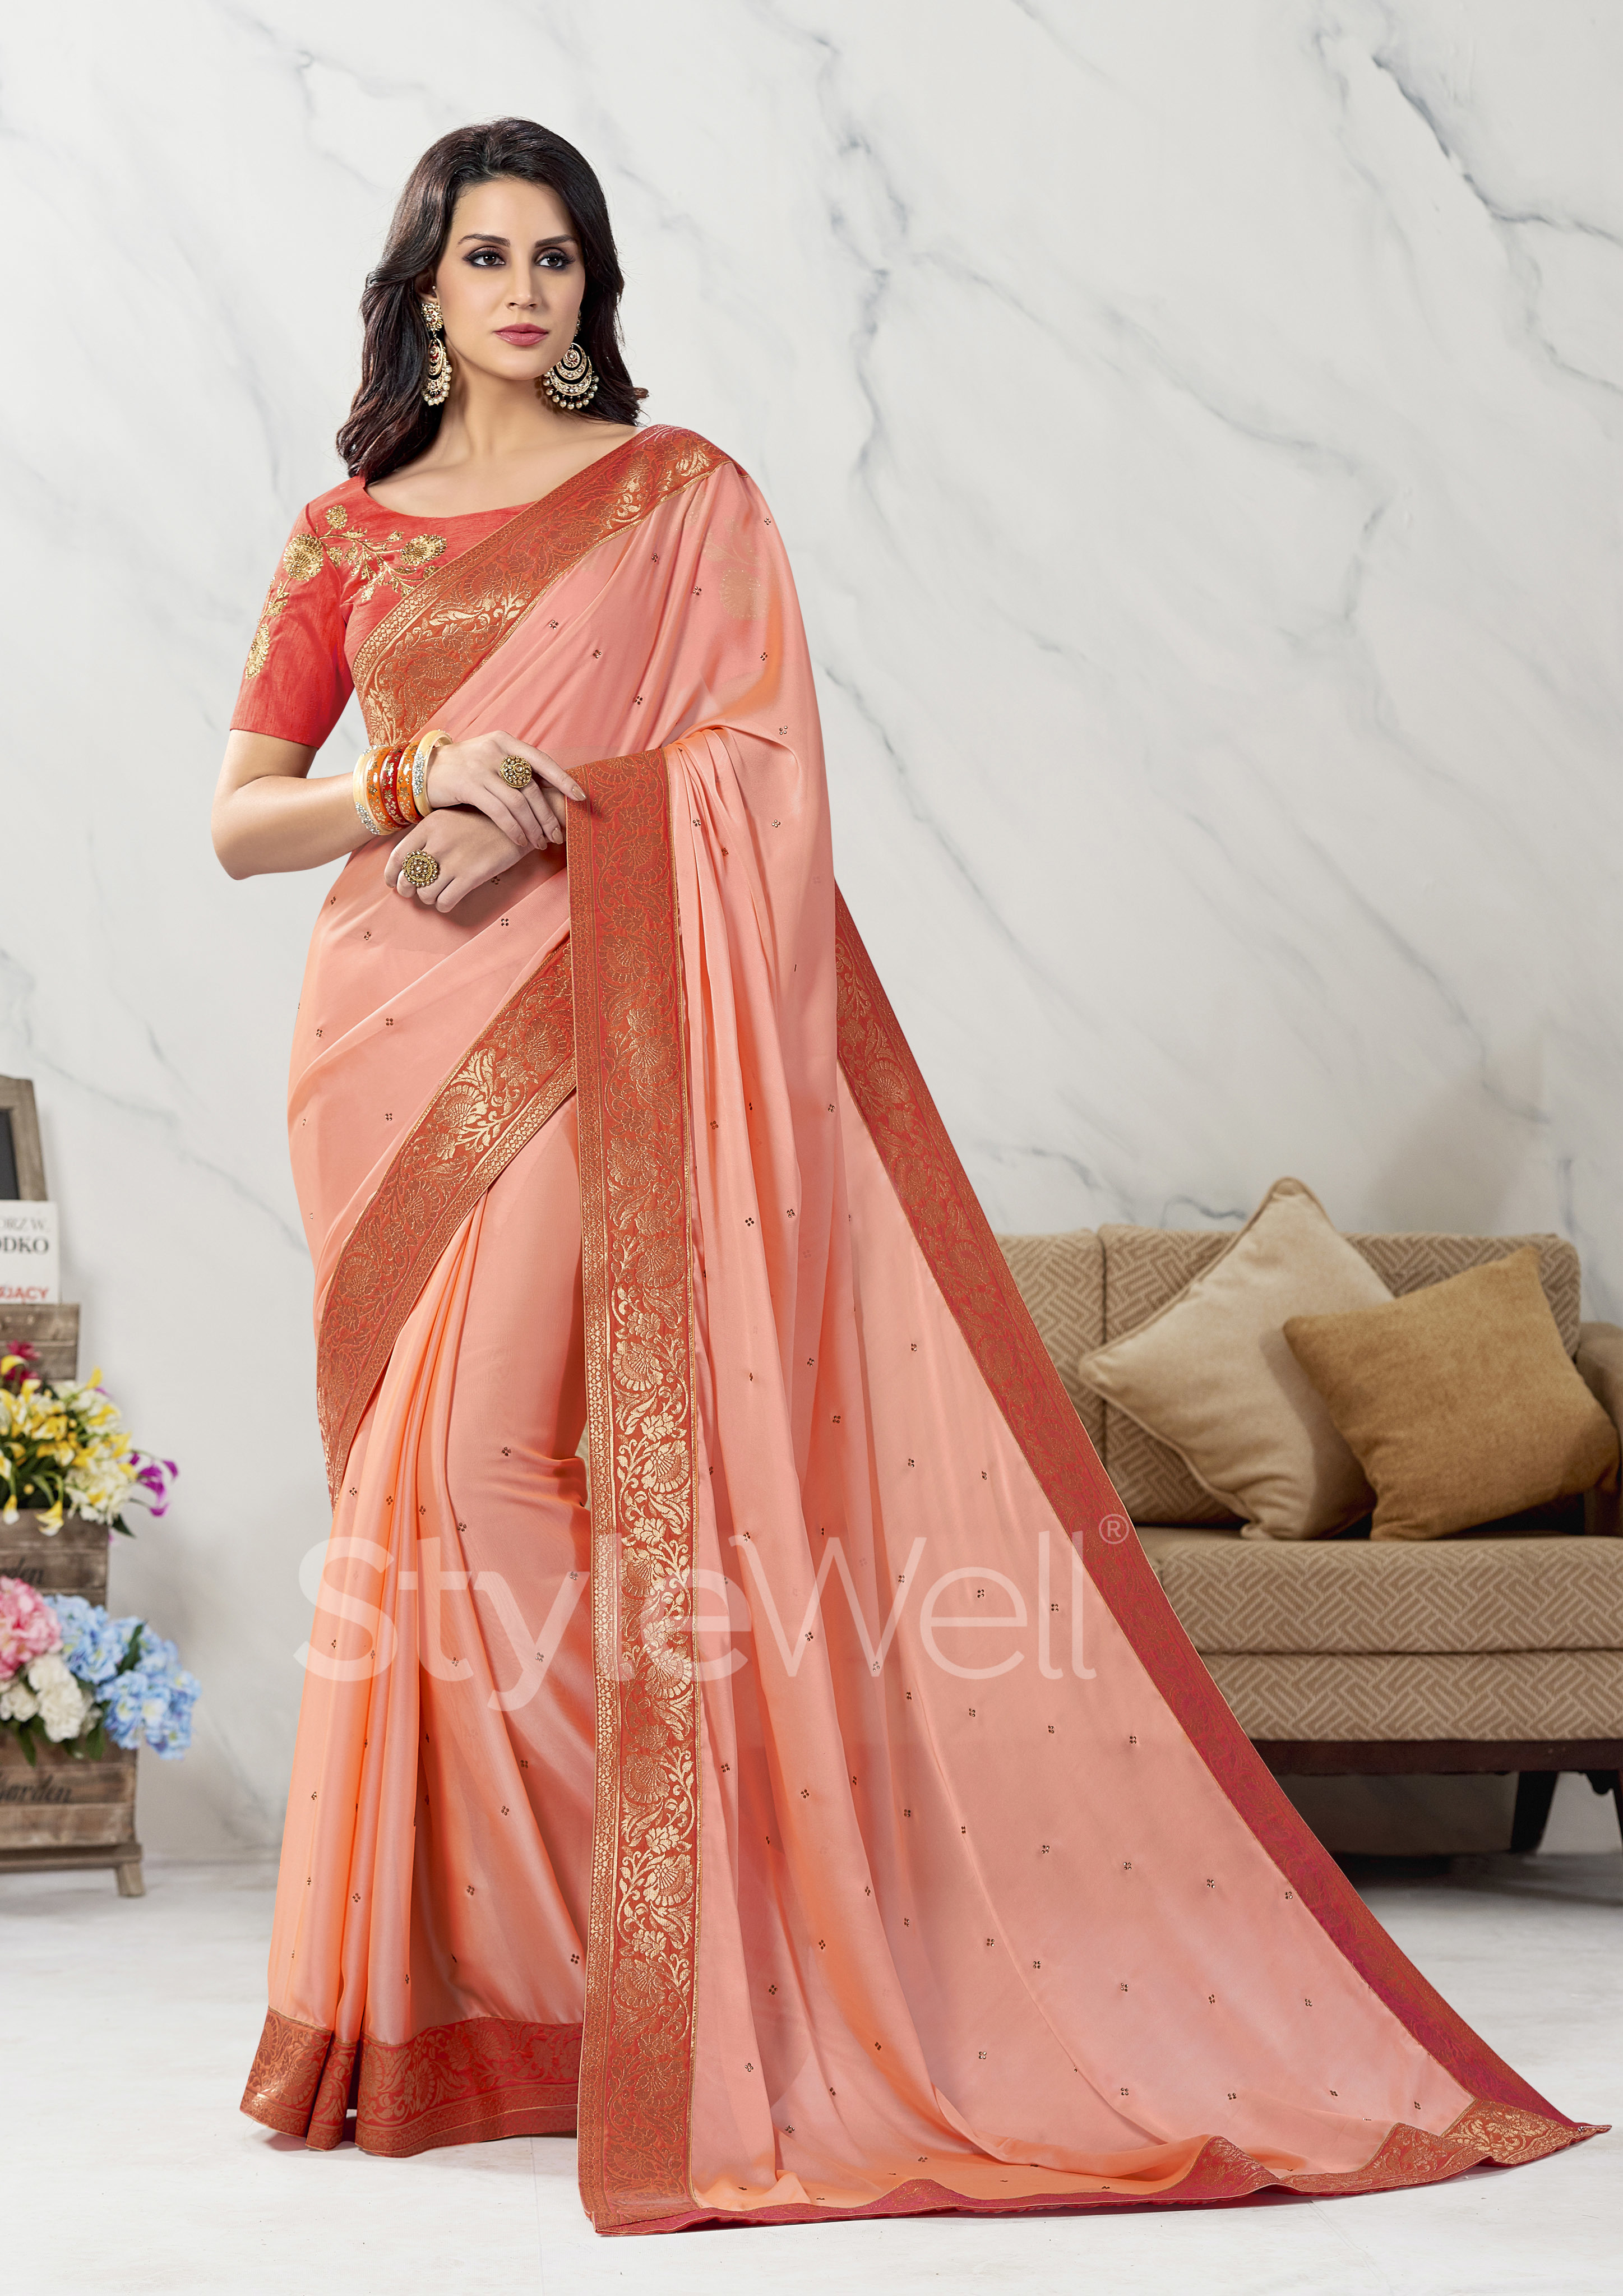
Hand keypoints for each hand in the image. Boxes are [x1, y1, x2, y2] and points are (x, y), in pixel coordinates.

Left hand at [384, 808, 527, 913]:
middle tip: (413, 892)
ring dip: (428, 898)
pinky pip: (445, 901)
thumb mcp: (450, 819)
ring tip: (436, 893)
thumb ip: (428, 835)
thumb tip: (410, 860)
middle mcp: (438, 843)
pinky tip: (449, 899)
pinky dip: (443, 905)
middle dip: (407, 890)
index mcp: (429, 826)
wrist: (516, 823)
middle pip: (408, 878)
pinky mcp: (471, 876)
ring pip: (425, 893)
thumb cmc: (482, 822)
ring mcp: (454, 861)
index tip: (392, 882)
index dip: (391, 874)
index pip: (397, 856)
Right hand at [425, 731, 584, 852]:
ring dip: (533, 826)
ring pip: (518, 801)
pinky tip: (520, 841)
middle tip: (557, 835)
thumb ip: (514, 768)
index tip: (580, 797)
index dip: (563, 779)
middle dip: (547, 815)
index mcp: (505, 741)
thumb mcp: (490, 758)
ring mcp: (481, 766)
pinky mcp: (468, 785)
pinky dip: (513, 829)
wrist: (422, 771)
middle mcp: (495, 750)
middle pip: (532, 786)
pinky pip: (499, 811)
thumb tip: (548, 788)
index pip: (541, 760)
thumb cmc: (463, 770)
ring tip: (540, 843)